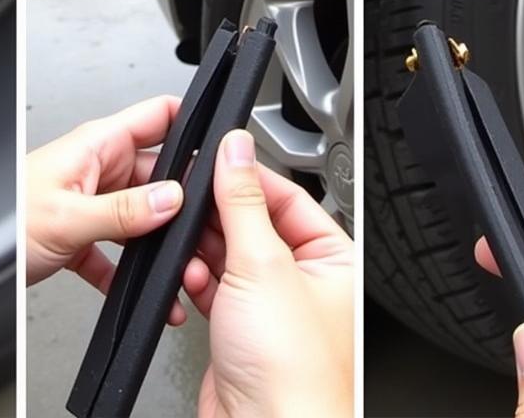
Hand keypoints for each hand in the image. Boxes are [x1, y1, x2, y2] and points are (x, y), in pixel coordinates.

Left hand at [26, 96, 188, 324]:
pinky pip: (120, 246)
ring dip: (161, 241)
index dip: (192, 121)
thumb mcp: (67, 216)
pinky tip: (142, 289)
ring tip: (180, 265)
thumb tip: (172, 198)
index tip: (220, 144)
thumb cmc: (5, 224)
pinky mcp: (85, 232)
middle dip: (185, 200)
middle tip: (208, 226)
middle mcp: (100, 167)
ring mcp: (94, 199)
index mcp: (98, 145)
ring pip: (144, 213)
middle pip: (161, 172)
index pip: (158, 115)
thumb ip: (123, 210)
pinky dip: (132, 269)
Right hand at [182, 130, 353, 417]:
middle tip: (192, 205)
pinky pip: (213, 286)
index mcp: (332, 259)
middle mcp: (305, 281)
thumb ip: (243, 201)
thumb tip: (235, 149)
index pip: (288, 194)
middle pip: (253, 222)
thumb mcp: (262, 265)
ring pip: (228, 254)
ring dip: (204, 252)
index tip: (215, 158)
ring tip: (191, 251)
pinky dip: (198, 280)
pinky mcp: (239, 330)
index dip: (248, 175)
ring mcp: (270, 307)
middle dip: (218, 218)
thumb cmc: (292, 375)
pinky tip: (191, 280)